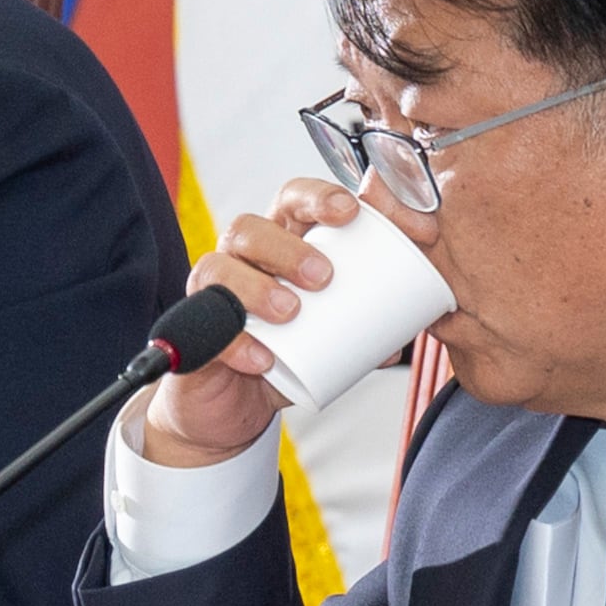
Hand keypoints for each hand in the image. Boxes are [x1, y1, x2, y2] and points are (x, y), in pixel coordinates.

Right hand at [138, 180, 402, 468]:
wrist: (233, 409)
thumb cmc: (284, 356)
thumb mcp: (330, 333)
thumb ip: (369, 322)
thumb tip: (414, 319)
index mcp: (279, 243)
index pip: (292, 199)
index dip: (318, 196)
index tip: (351, 212)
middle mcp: (240, 260)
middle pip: (251, 227)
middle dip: (289, 247)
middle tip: (324, 276)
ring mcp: (211, 295)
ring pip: (220, 268)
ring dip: (257, 286)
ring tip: (291, 311)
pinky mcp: (191, 335)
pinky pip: (203, 329)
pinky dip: (236, 343)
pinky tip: (263, 358)